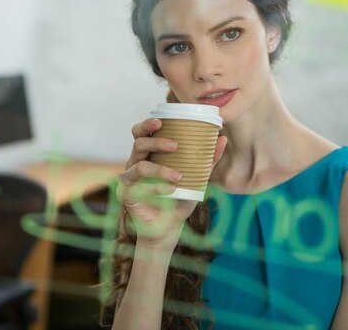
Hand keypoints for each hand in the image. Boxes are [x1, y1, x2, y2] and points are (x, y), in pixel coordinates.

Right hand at [117, 118, 226, 247]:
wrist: (169, 226)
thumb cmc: (180, 198)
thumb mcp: (196, 178)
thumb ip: (207, 160)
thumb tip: (222, 139)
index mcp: (149, 153)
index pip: (142, 132)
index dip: (148, 124)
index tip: (162, 121)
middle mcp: (136, 161)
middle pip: (138, 141)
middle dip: (155, 141)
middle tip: (175, 145)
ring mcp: (129, 176)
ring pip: (139, 163)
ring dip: (160, 168)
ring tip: (179, 176)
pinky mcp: (126, 192)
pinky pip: (139, 185)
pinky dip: (155, 186)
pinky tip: (169, 190)